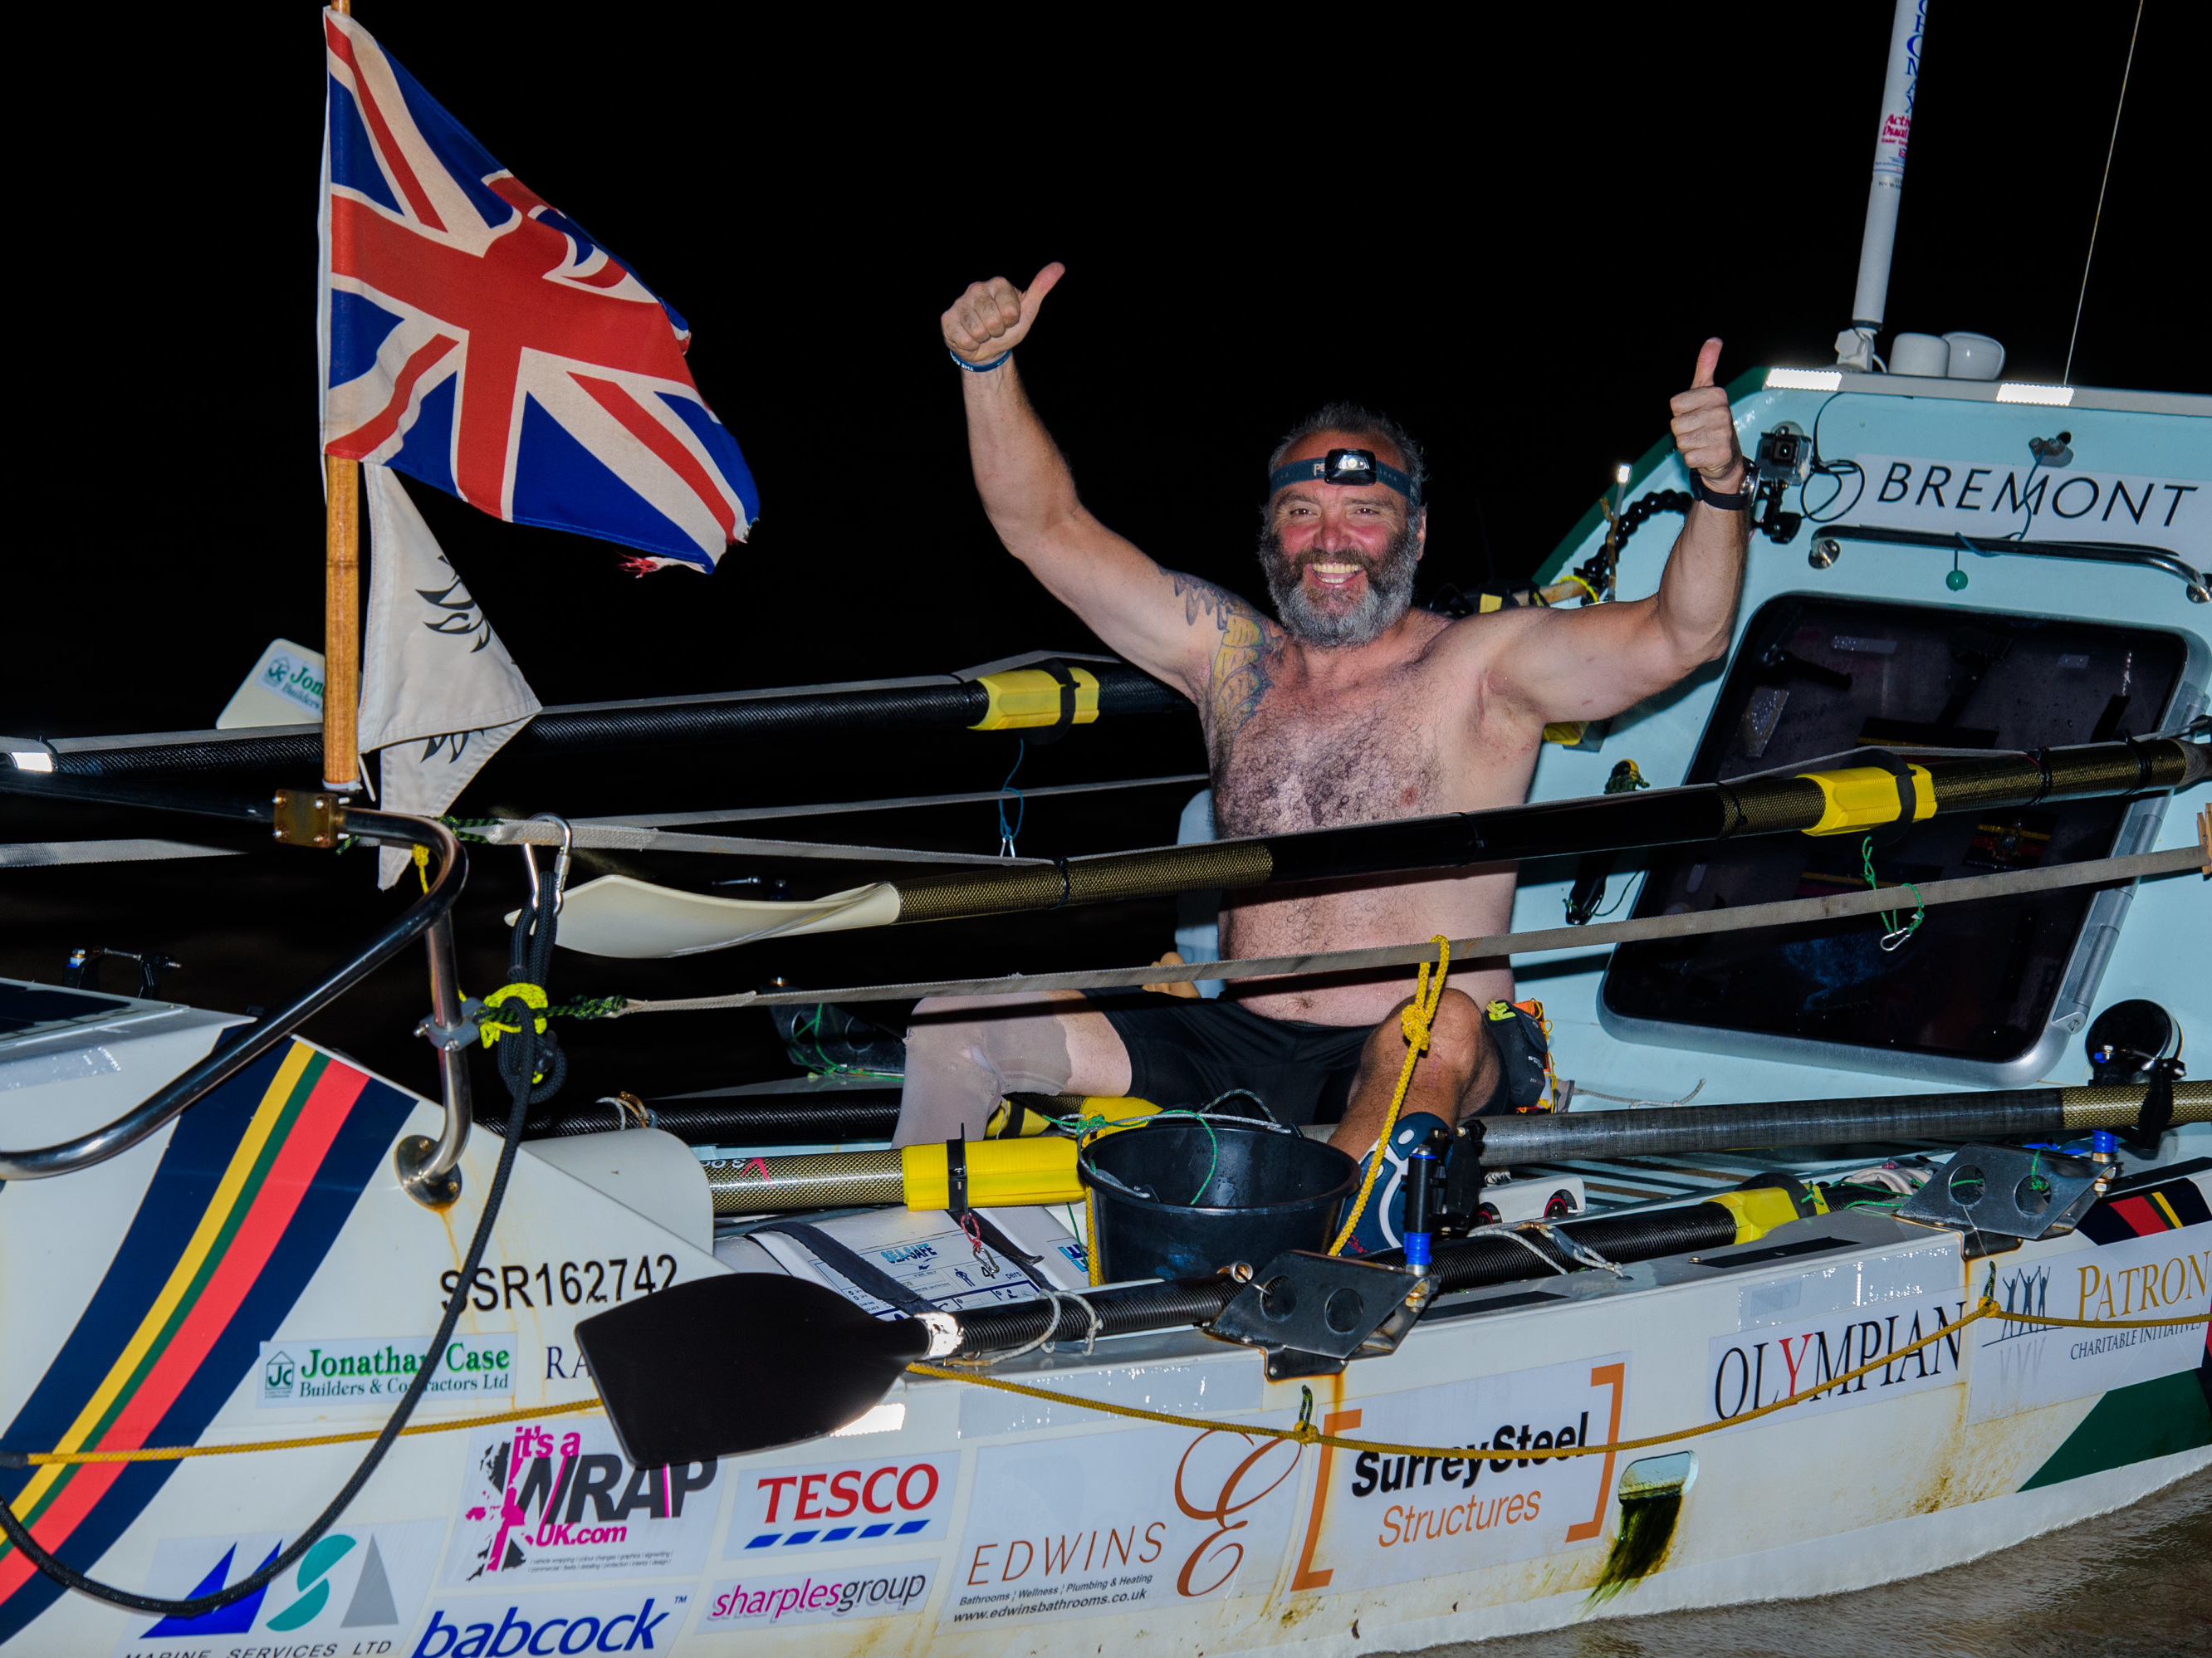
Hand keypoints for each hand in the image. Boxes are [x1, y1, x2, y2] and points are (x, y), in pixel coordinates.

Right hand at [942, 263, 1064, 364]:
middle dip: (997, 332)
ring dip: (984, 339)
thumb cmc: (1008, 327)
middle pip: (992, 321)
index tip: (1009, 320)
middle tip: (995, 329)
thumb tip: (1059, 267)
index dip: (1011, 322)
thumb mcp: (1028, 310)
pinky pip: (963, 338)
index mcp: (998, 284)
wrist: (987, 347)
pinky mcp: (947, 318)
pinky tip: (970, 337)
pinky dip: (970, 345)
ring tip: (983, 333)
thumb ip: (1041, 288)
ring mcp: (960, 303)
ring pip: (977, 331)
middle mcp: (976, 288)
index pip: (1009, 311)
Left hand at [1669, 338, 1744, 488]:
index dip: (1681, 412)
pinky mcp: (1719, 455)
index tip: (1696, 414)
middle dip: (1683, 431)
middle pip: (1676, 424)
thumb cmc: (1711, 421)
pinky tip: (1705, 454)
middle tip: (1699, 431)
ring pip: (1681, 441)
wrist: (1726, 457)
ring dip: (1688, 445)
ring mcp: (1722, 434)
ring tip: (1702, 442)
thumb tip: (1714, 340)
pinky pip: (1688, 457)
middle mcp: (1721, 413)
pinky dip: (1693, 459)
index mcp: (1716, 395)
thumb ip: (1706, 365)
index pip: (1675, 405)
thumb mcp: (1707, 391)